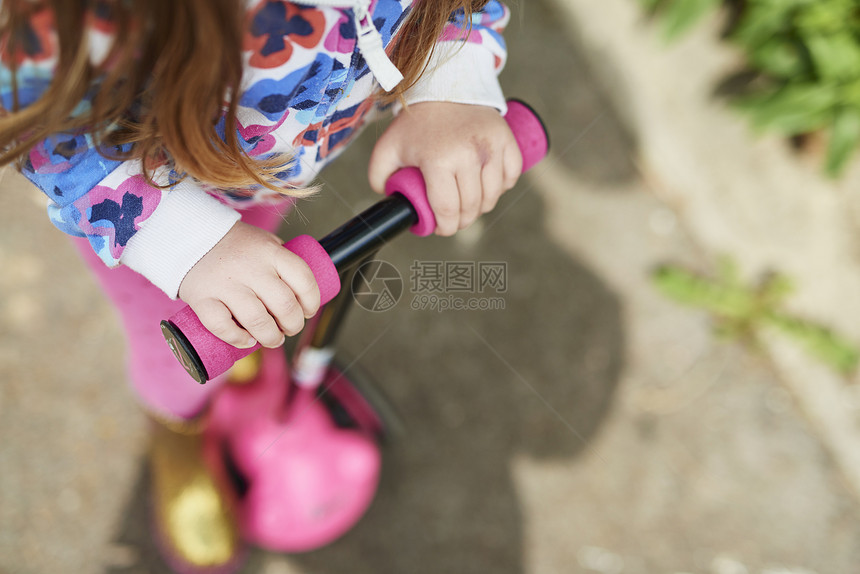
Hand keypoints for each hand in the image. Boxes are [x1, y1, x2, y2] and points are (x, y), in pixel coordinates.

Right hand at [178, 221, 320, 348]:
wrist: (188, 237)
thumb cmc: (235, 245)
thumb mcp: (264, 242)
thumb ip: (282, 262)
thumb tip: (304, 291)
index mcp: (270, 252)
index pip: (303, 279)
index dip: (312, 302)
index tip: (308, 311)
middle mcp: (250, 267)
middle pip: (284, 305)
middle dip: (293, 325)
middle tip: (289, 328)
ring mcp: (225, 284)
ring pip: (257, 321)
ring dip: (271, 337)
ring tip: (272, 338)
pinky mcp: (202, 298)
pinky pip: (223, 326)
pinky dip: (238, 338)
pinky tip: (246, 340)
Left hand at [368, 101, 522, 236]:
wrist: (445, 87)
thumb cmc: (417, 123)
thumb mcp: (389, 148)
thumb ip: (378, 176)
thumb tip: (389, 199)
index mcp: (438, 160)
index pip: (448, 209)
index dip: (445, 227)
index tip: (442, 227)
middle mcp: (468, 155)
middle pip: (471, 207)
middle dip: (462, 221)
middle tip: (454, 219)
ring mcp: (491, 148)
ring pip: (492, 196)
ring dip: (481, 207)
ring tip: (469, 204)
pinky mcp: (507, 141)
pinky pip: (511, 177)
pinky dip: (501, 187)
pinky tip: (487, 186)